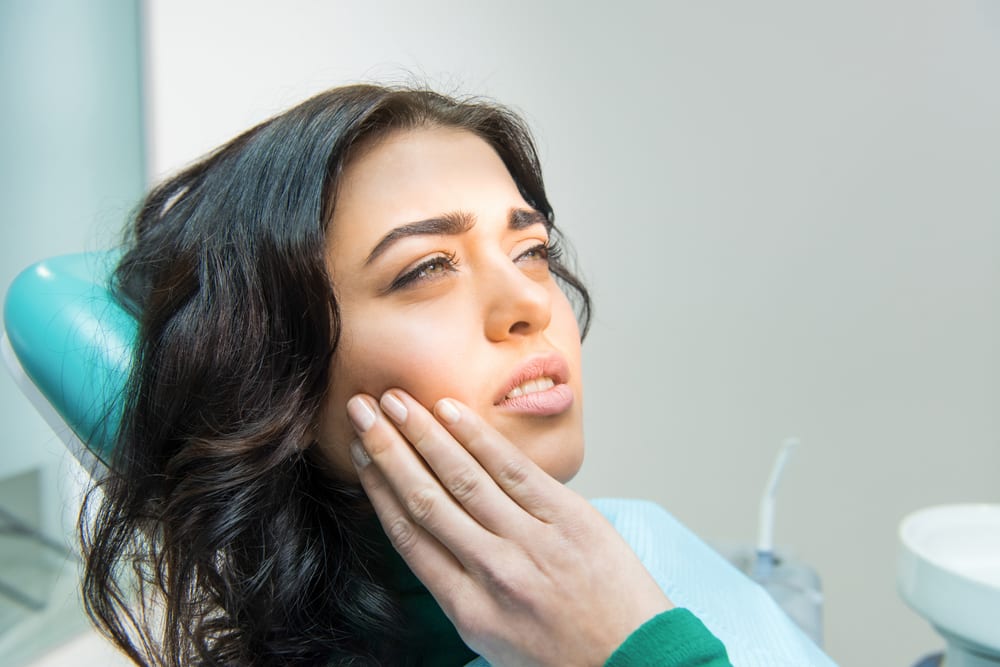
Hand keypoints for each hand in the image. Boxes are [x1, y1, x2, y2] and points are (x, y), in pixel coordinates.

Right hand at [347, 390, 671, 666]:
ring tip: (396, 400)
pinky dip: (479, 438)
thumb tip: (431, 535)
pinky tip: (451, 411)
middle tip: (361, 410)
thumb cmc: (564, 655)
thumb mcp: (495, 639)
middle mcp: (493, 572)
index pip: (409, 537)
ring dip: (423, 434)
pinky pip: (514, 470)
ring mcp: (532, 542)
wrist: (636, 661)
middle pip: (426, 499)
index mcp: (468, 609)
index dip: (378, 490)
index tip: (359, 456)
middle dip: (387, 450)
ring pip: (463, 478)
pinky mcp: (569, 518)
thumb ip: (460, 588)